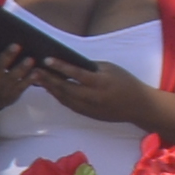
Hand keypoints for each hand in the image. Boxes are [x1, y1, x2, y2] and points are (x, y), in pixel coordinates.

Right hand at [0, 40, 37, 114]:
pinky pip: (23, 85)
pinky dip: (31, 78)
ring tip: (30, 59)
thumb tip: (7, 35)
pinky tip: (37, 71)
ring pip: (14, 74)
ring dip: (23, 67)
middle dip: (8, 55)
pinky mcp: (13, 93)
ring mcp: (3, 85)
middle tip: (16, 45)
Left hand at [36, 56, 158, 129]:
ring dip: (50, 88)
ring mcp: (89, 108)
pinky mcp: (88, 114)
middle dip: (49, 80)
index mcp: (100, 83)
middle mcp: (93, 97)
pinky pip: (69, 104)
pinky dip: (58, 96)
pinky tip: (50, 88)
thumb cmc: (126, 82)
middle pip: (65, 89)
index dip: (60, 67)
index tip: (46, 60)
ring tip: (37, 79)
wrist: (138, 106)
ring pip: (64, 98)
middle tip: (35, 71)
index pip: (76, 74)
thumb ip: (90, 67)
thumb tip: (70, 62)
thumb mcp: (111, 69)